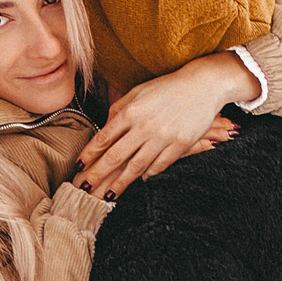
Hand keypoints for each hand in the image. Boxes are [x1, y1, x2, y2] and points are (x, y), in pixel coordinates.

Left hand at [76, 49, 257, 198]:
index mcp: (130, 111)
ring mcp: (162, 137)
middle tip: (85, 189)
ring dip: (119, 184)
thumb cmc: (167, 88)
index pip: (103, 138)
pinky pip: (158, 167)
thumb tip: (103, 129)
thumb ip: (119, 110)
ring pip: (135, 167)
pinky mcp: (179, 145)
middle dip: (97, 175)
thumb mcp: (137, 92)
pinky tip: (137, 185)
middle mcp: (143, 126)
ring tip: (107, 195)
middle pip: (115, 156)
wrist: (202, 85)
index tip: (79, 167)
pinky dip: (146, 178)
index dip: (89, 155)